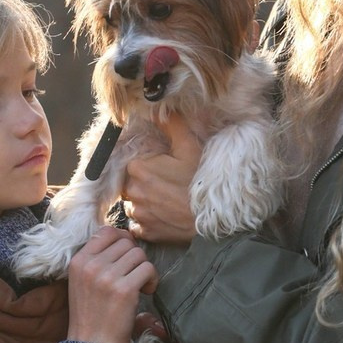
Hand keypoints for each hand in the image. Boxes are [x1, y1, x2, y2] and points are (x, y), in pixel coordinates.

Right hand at [67, 227, 157, 342]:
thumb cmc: (91, 316)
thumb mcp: (82, 282)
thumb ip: (97, 259)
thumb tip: (124, 236)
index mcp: (78, 261)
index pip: (106, 231)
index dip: (122, 240)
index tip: (126, 257)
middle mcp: (90, 266)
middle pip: (126, 242)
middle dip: (134, 257)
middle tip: (133, 276)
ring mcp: (107, 277)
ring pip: (139, 254)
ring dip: (144, 269)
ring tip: (139, 285)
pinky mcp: (124, 290)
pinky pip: (148, 269)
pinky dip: (152, 280)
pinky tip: (146, 292)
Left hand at [123, 117, 201, 243]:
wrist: (210, 219)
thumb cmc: (199, 182)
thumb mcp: (189, 148)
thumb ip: (171, 125)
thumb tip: (157, 110)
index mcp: (138, 168)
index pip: (133, 163)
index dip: (148, 165)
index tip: (164, 168)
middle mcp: (132, 192)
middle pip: (131, 183)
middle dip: (144, 183)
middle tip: (166, 184)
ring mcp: (137, 214)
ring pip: (134, 204)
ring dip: (145, 202)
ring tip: (166, 201)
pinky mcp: (144, 232)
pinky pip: (138, 224)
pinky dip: (147, 221)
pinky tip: (163, 216)